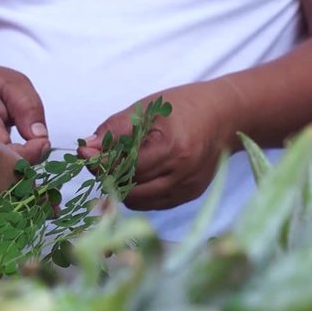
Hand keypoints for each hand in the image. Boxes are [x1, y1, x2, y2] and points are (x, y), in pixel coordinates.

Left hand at [78, 81, 239, 209]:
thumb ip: (115, 129)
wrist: (226, 116)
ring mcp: (187, 189)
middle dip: (109, 175)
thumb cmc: (184, 107)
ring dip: (121, 186)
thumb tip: (87, 149)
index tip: (85, 153)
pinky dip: (138, 192)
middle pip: (129, 187)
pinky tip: (137, 174)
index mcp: (172, 149)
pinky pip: (152, 203)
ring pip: (138, 200)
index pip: (124, 166)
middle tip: (100, 160)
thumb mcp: (147, 109)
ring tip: (118, 166)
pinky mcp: (189, 196)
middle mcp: (181, 175)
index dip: (101, 162)